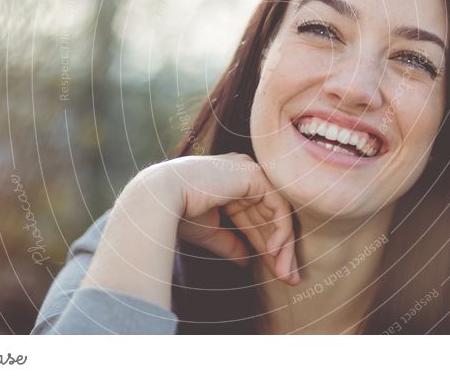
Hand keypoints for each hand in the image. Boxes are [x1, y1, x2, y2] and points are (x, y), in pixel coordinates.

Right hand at [142, 153, 299, 284]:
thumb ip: (230, 243)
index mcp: (231, 182)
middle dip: (280, 250)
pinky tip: (274, 253)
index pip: (255, 216)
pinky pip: (279, 206)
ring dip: (284, 246)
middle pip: (269, 216)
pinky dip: (281, 231)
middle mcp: (243, 172)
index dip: (265, 245)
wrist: (160, 198)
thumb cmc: (177, 211)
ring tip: (285, 275)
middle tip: (289, 279)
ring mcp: (250, 170)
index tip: (276, 272)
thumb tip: (247, 262)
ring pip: (279, 212)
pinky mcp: (255, 175)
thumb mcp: (209, 231)